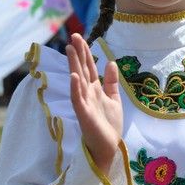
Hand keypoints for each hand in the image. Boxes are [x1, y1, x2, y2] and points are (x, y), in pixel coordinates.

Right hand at [67, 33, 121, 172]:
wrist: (108, 146)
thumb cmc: (109, 124)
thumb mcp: (114, 99)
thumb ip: (111, 81)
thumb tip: (110, 62)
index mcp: (95, 89)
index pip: (89, 67)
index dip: (85, 52)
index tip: (80, 37)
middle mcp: (87, 93)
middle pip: (82, 69)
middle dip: (78, 54)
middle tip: (73, 37)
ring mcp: (84, 103)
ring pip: (78, 81)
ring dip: (74, 65)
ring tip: (70, 50)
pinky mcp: (84, 114)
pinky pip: (78, 100)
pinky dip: (75, 88)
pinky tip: (74, 77)